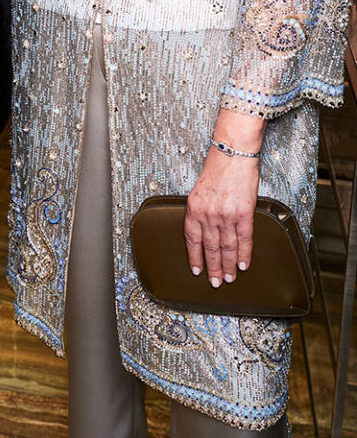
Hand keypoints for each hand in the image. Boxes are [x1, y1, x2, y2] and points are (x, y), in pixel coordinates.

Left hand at [184, 147, 258, 286]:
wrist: (232, 155)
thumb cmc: (217, 169)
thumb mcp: (199, 190)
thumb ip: (200, 210)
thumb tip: (203, 228)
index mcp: (194, 208)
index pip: (192, 239)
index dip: (194, 257)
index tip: (196, 270)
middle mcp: (208, 214)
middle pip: (210, 248)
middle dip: (212, 268)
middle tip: (215, 283)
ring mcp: (226, 216)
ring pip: (226, 248)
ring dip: (228, 266)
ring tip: (229, 278)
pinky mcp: (243, 213)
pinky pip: (244, 239)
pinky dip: (244, 254)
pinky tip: (243, 265)